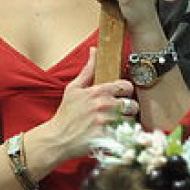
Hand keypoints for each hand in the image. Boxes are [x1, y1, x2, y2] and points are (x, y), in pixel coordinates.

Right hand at [40, 48, 136, 162]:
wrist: (57, 139)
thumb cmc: (66, 113)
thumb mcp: (73, 88)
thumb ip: (88, 70)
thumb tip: (94, 50)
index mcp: (98, 91)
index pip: (126, 86)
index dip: (127, 91)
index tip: (122, 96)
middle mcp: (104, 105)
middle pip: (132, 105)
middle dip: (128, 109)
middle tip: (119, 113)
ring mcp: (106, 122)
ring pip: (131, 121)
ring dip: (126, 123)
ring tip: (116, 125)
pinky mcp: (107, 138)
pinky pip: (125, 135)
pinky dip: (123, 136)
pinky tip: (114, 136)